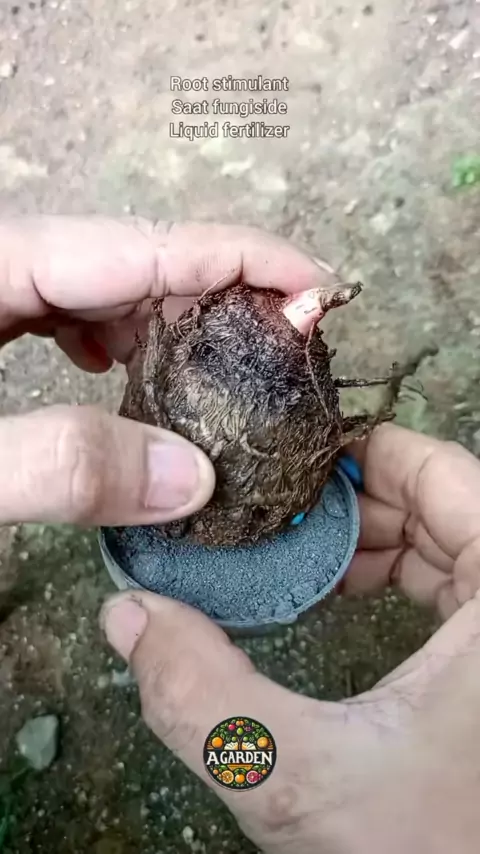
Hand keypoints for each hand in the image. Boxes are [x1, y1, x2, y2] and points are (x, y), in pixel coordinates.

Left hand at [0, 216, 334, 525]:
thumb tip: (191, 480)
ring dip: (172, 321)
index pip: (148, 243)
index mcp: (2, 263)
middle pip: (136, 258)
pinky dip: (115, 335)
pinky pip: (69, 307)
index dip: (246, 259)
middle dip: (223, 293)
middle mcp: (9, 260)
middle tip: (291, 343)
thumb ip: (62, 465)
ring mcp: (2, 285)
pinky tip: (121, 368)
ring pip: (105, 282)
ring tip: (226, 367)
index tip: (320, 289)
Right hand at [101, 423, 479, 853]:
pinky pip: (457, 580)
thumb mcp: (300, 779)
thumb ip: (204, 698)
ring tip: (305, 558)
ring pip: (449, 538)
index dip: (362, 456)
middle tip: (281, 517)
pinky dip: (400, 572)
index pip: (444, 472)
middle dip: (358, 502)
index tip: (289, 471)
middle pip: (444, 500)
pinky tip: (346, 592)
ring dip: (375, 537)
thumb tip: (129, 615)